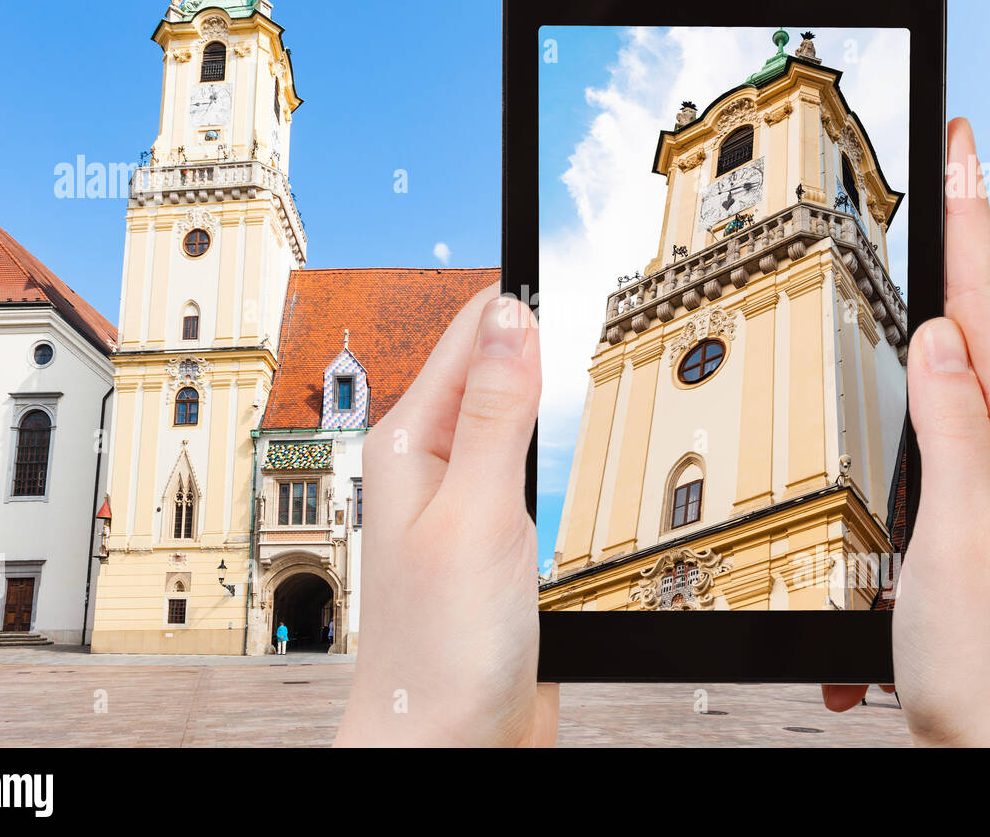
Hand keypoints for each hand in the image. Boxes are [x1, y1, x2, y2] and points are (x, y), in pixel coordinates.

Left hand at [334, 286, 558, 745]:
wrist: (449, 741)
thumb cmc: (442, 647)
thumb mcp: (479, 513)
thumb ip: (499, 413)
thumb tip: (513, 315)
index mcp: (414, 444)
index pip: (471, 336)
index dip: (517, 294)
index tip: (557, 247)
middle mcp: (434, 465)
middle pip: (490, 369)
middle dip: (528, 331)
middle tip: (575, 283)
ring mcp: (464, 502)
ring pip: (508, 416)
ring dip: (537, 383)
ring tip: (564, 334)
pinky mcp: (493, 538)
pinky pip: (522, 467)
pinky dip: (546, 441)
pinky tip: (560, 432)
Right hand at [823, 118, 989, 745]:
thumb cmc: (979, 653)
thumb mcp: (952, 536)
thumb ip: (950, 430)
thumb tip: (940, 335)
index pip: (988, 311)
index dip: (968, 223)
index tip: (962, 148)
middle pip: (987, 321)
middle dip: (965, 239)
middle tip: (949, 169)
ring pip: (969, 364)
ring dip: (949, 298)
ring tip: (937, 237)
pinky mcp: (981, 496)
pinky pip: (953, 417)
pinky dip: (932, 378)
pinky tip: (923, 356)